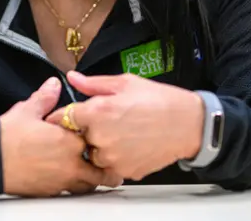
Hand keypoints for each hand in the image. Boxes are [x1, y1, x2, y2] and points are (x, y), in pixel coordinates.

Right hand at [0, 77, 122, 196]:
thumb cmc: (6, 138)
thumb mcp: (28, 110)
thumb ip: (46, 97)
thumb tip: (54, 84)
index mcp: (68, 140)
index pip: (94, 136)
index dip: (96, 133)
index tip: (98, 131)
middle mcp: (70, 163)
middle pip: (99, 166)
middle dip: (105, 162)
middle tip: (111, 160)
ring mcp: (61, 180)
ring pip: (88, 183)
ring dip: (93, 177)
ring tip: (97, 173)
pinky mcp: (51, 191)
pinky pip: (71, 190)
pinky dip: (76, 185)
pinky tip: (72, 179)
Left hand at [46, 71, 203, 181]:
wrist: (187, 124)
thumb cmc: (159, 100)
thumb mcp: (125, 82)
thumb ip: (93, 84)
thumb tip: (72, 78)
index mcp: (97, 111)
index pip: (63, 117)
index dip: (66, 115)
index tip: (70, 116)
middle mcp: (100, 137)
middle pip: (77, 137)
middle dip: (86, 130)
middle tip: (108, 121)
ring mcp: (111, 158)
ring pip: (92, 154)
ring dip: (100, 146)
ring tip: (121, 133)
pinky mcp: (123, 171)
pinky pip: (109, 166)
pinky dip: (115, 158)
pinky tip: (130, 144)